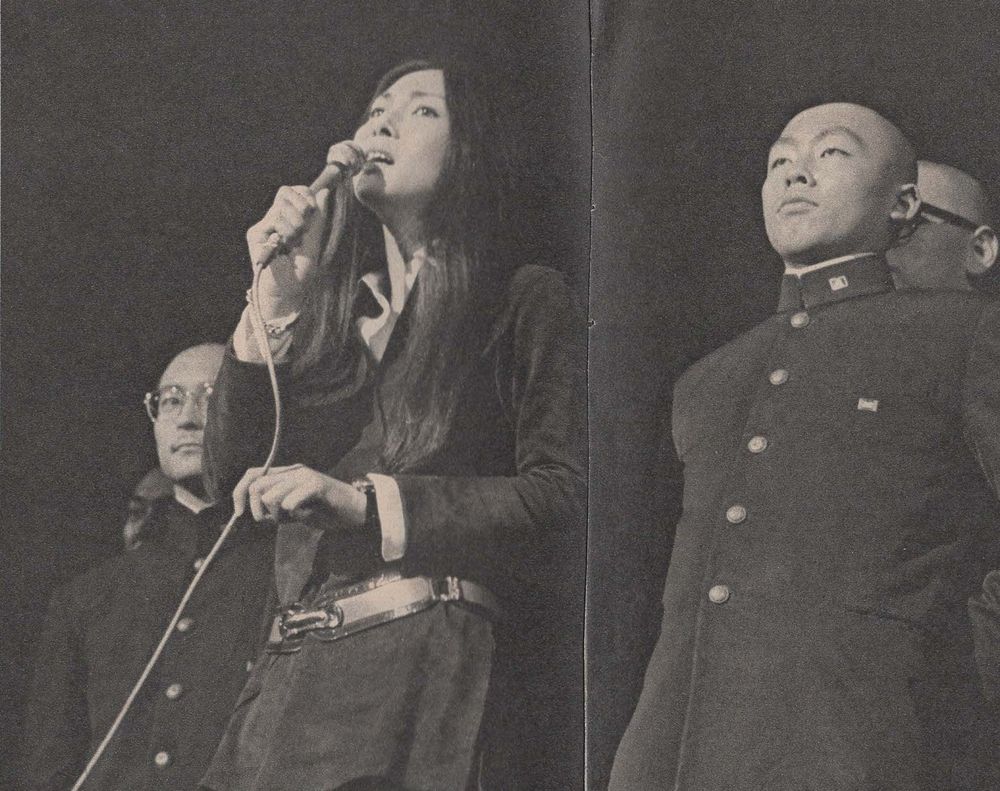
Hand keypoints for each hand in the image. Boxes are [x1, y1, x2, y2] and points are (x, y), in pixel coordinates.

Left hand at [233, 464, 367, 529]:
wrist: (357, 510)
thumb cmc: (325, 511)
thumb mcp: (294, 510)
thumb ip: (275, 509)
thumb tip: (253, 514)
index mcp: (286, 474)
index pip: (252, 475)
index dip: (239, 493)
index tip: (239, 513)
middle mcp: (293, 472)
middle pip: (257, 486)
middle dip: (259, 510)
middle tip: (274, 521)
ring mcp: (305, 477)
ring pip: (272, 496)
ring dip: (278, 515)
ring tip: (296, 517)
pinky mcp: (317, 486)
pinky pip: (291, 501)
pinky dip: (294, 513)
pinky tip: (307, 515)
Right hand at [246, 186, 330, 317]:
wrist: (285, 292)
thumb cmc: (299, 274)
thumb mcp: (314, 243)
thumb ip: (317, 219)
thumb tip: (323, 192)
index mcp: (290, 219)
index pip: (297, 192)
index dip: (306, 195)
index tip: (313, 210)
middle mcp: (275, 219)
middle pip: (286, 191)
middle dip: (302, 206)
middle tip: (304, 229)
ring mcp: (264, 226)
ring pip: (283, 205)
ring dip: (296, 224)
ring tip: (293, 243)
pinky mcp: (255, 233)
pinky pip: (275, 218)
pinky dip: (286, 231)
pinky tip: (283, 246)